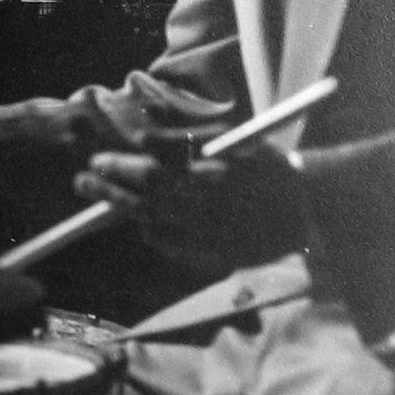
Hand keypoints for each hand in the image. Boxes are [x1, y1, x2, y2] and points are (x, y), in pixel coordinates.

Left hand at [73, 140, 308, 276]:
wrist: (314, 205)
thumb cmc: (268, 164)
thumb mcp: (228, 139)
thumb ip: (182, 141)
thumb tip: (140, 140)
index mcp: (207, 176)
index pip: (149, 173)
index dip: (118, 168)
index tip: (95, 161)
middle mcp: (207, 208)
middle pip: (144, 201)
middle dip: (108, 189)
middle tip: (80, 181)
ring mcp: (213, 235)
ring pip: (154, 225)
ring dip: (124, 210)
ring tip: (101, 197)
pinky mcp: (221, 256)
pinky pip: (176, 248)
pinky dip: (154, 236)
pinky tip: (141, 224)